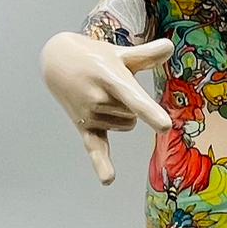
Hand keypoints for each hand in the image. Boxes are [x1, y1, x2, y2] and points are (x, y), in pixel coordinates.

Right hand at [41, 31, 172, 184]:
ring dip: (122, 115)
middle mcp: (98, 99)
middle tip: (111, 84)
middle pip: (133, 115)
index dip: (150, 111)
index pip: (133, 98)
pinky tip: (108, 180)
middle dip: (130, 103)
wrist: (57, 61)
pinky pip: (95, 149)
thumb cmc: (95, 57)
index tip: (164, 126)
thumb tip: (169, 47)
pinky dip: (102, 165)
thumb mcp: (119, 53)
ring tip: (104, 95)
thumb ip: (145, 54)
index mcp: (110, 78)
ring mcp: (90, 114)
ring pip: (126, 125)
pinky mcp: (83, 127)